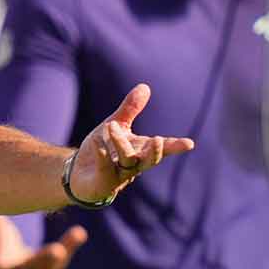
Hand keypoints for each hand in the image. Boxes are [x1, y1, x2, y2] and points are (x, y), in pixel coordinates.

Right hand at [0, 211, 85, 268]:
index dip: (20, 262)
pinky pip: (60, 259)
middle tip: (59, 251)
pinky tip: (79, 233)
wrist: (7, 266)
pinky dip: (69, 245)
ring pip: (53, 264)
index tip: (31, 256)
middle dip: (47, 261)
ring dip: (66, 248)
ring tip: (78, 233)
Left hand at [68, 84, 195, 204]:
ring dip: (121, 143)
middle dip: (155, 152)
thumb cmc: (103, 150)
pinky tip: (97, 143)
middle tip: (158, 140)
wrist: (79, 174)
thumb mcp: (116, 126)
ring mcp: (118, 176)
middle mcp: (133, 165)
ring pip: (126, 162)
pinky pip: (104, 168)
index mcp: (140, 151)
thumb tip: (145, 86)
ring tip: (111, 126)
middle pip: (148, 161)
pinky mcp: (101, 182)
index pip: (161, 148)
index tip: (189, 144)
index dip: (175, 146)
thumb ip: (130, 109)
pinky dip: (101, 155)